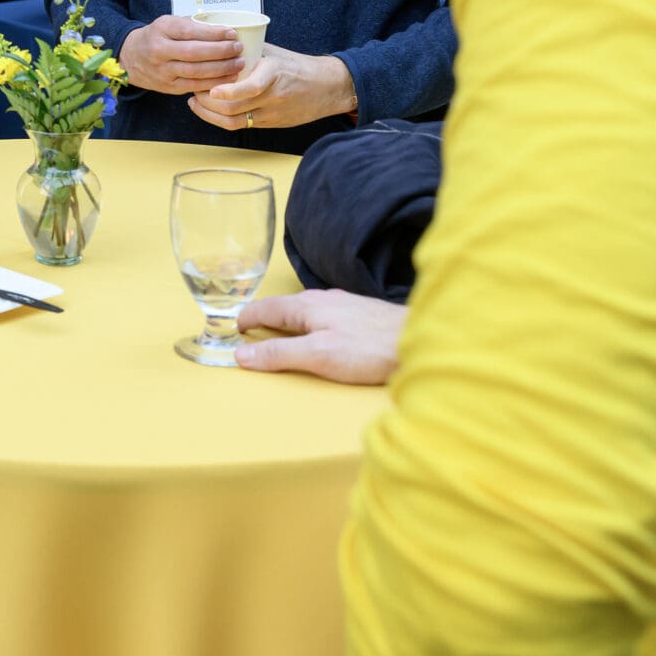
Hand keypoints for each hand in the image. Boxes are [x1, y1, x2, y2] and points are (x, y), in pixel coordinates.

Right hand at [117, 15, 245, 94]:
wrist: (130, 58)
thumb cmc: (157, 37)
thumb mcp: (167, 23)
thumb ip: (191, 25)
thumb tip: (223, 27)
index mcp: (161, 30)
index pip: (189, 31)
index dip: (212, 33)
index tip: (231, 32)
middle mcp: (159, 51)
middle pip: (194, 53)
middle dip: (220, 51)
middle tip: (238, 48)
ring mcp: (163, 71)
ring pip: (195, 72)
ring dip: (221, 69)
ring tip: (239, 63)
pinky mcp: (168, 87)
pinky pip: (193, 86)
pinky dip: (213, 83)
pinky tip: (229, 78)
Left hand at [188, 44, 354, 130]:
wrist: (326, 87)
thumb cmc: (296, 65)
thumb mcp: (274, 53)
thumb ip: (248, 51)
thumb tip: (218, 42)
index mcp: (274, 73)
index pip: (250, 87)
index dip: (227, 91)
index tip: (207, 87)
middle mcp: (273, 95)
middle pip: (234, 108)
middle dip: (208, 102)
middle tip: (193, 90)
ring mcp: (272, 113)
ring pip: (235, 121)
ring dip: (210, 113)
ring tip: (196, 101)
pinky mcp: (270, 124)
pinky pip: (242, 125)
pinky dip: (222, 119)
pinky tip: (210, 110)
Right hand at [235, 290, 404, 384]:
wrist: (421, 340)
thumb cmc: (370, 349)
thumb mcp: (318, 356)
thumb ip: (278, 354)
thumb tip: (240, 353)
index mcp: (307, 306)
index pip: (266, 307)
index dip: (247, 317)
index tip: (233, 327)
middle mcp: (324, 299)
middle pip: (285, 306)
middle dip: (266, 316)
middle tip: (250, 329)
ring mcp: (344, 305)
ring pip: (306, 309)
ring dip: (288, 319)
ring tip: (280, 331)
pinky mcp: (362, 315)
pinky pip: (324, 315)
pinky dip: (310, 323)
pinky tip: (320, 332)